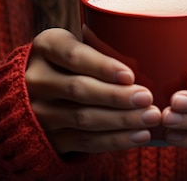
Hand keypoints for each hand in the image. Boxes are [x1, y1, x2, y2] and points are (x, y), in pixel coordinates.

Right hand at [25, 28, 161, 153]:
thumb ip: (101, 45)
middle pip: (80, 89)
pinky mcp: (49, 137)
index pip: (73, 55)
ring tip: (150, 117)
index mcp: (46, 46)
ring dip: (122, 120)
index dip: (102, 66)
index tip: (129, 75)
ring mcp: (39, 111)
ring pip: (84, 118)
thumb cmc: (71, 62)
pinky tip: (138, 135)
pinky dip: (115, 140)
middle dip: (117, 96)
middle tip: (147, 98)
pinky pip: (85, 141)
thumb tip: (153, 52)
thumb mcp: (75, 44)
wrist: (33, 94)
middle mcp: (36, 78)